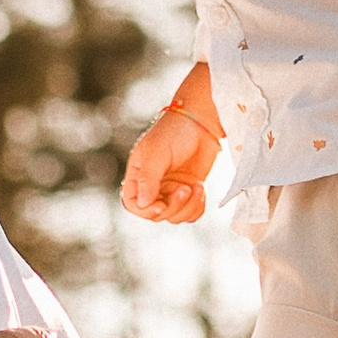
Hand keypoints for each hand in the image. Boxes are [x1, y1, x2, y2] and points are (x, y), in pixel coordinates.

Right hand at [124, 102, 217, 223]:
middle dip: (173, 206)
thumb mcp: (157, 153)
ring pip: (175, 216)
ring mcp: (172, 189)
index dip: (146, 211)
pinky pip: (191, 213)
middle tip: (185, 189)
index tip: (161, 205)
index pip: (133, 204)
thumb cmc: (176, 130)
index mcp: (138, 175)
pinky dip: (197, 206)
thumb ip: (148, 179)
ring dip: (188, 206)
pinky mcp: (190, 191)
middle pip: (156, 214)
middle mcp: (153, 185)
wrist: (204, 121)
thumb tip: (142, 204)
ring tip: (197, 186)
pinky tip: (201, 187)